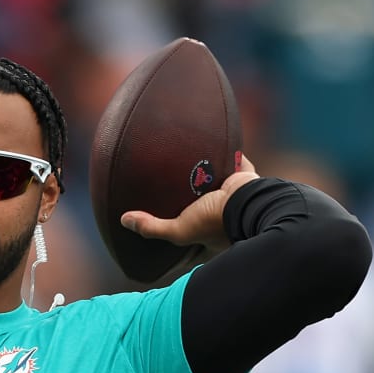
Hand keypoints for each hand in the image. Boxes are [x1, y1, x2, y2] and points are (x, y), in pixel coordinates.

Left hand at [121, 153, 261, 254]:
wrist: (250, 201)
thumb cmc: (216, 221)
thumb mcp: (180, 230)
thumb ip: (152, 228)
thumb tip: (124, 220)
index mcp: (210, 230)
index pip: (192, 230)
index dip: (180, 226)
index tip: (167, 218)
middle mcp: (222, 212)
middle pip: (202, 201)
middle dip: (190, 194)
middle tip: (174, 184)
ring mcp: (234, 193)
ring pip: (216, 181)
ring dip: (205, 173)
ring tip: (186, 163)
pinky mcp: (243, 175)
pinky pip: (234, 160)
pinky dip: (226, 153)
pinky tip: (213, 142)